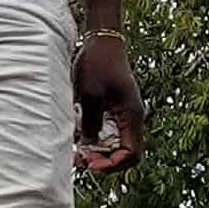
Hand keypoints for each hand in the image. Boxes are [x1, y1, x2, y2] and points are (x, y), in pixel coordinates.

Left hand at [72, 33, 143, 176]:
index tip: (91, 165)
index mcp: (131, 115)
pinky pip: (106, 133)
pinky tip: (77, 136)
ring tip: (77, 151)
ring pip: (114, 145)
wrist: (101, 42)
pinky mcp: (113, 110)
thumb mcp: (90, 95)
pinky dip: (93, 139)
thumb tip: (87, 147)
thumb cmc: (97, 64)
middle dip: (103, 161)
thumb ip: (90, 123)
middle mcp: (131, 118)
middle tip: (81, 159)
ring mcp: (122, 115)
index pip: (131, 154)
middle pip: (124, 153)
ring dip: (97, 151)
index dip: (113, 165)